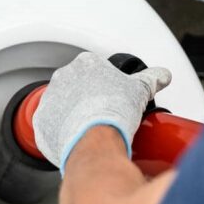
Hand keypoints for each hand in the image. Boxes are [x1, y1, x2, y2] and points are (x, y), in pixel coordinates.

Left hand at [32, 52, 171, 173]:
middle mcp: (63, 77)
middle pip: (77, 87)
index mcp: (86, 63)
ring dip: (73, 116)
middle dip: (88, 100)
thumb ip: (152, 78)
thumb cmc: (114, 110)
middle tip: (103, 115)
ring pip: (63, 106)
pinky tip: (77, 140)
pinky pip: (51, 126)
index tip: (112, 99)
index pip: (95, 71)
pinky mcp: (40, 122)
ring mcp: (49, 99)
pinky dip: (62, 133)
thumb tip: (163, 75)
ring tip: (90, 130)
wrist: (94, 139)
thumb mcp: (141, 89)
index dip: (106, 86)